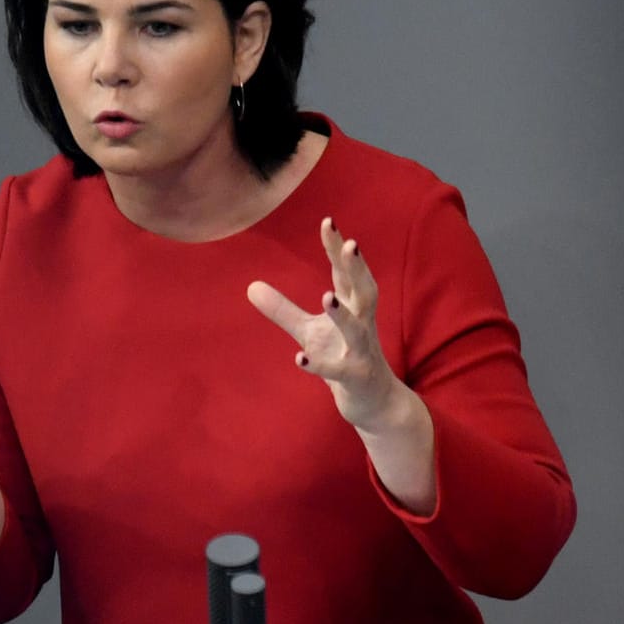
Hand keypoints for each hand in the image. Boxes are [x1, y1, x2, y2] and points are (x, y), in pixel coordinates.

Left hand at [247, 217, 407, 430]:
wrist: (373, 401)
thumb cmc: (343, 357)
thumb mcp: (310, 332)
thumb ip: (283, 309)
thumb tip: (250, 287)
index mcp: (353, 308)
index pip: (346, 273)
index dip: (337, 249)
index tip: (328, 222)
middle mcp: (362, 325)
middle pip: (365, 291)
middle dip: (357, 269)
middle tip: (350, 244)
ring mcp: (361, 352)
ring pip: (357, 330)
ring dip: (343, 314)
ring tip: (327, 296)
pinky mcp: (355, 378)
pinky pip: (338, 371)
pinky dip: (320, 366)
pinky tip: (299, 359)